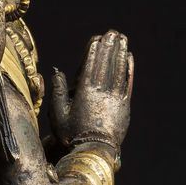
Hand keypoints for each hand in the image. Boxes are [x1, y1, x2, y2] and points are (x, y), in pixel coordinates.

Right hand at [50, 30, 133, 151]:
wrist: (94, 152)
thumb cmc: (71, 135)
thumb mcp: (58, 114)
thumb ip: (57, 91)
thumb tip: (57, 71)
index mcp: (84, 92)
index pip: (90, 65)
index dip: (94, 50)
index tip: (97, 38)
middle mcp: (101, 92)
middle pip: (105, 64)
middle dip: (109, 47)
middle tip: (112, 32)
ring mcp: (115, 98)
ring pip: (118, 70)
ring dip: (120, 53)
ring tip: (122, 39)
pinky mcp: (124, 106)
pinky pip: (128, 82)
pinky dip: (129, 69)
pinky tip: (129, 58)